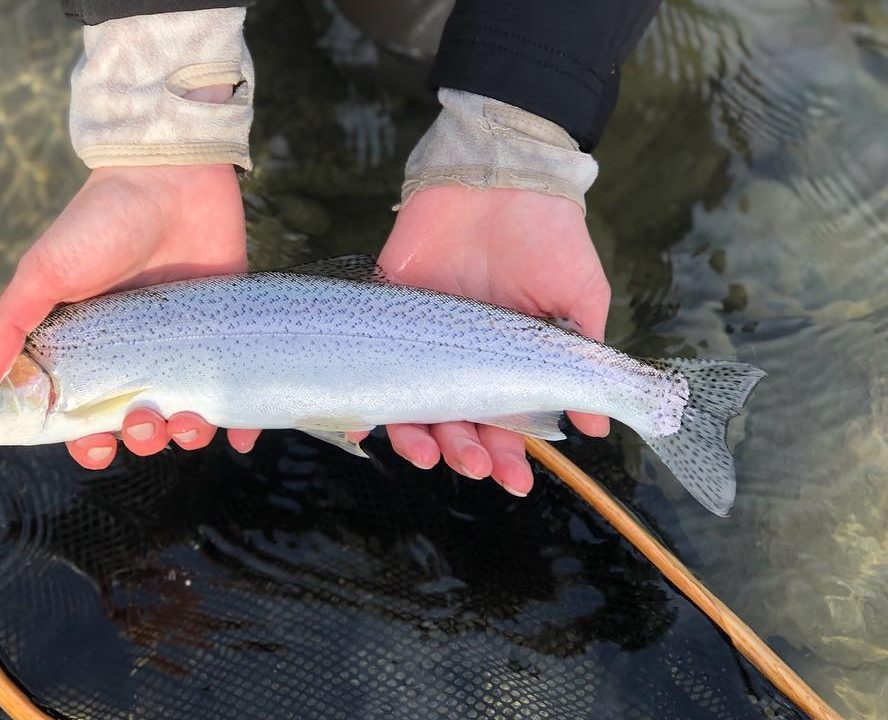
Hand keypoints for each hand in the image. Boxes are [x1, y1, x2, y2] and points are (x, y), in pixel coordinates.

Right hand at [0, 163, 260, 468]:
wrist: (171, 175)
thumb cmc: (100, 222)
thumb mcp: (45, 271)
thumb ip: (10, 323)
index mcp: (90, 346)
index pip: (84, 410)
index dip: (87, 439)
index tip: (96, 448)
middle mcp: (137, 351)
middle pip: (139, 420)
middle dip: (141, 437)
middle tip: (145, 424)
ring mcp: (184, 343)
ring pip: (187, 411)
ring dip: (187, 433)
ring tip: (188, 423)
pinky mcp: (224, 329)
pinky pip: (235, 386)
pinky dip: (240, 420)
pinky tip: (240, 438)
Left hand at [376, 185, 610, 495]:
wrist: (501, 173)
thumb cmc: (549, 235)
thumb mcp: (579, 297)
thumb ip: (581, 358)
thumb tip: (593, 426)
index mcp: (505, 358)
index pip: (504, 421)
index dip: (509, 455)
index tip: (514, 481)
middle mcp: (460, 354)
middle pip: (456, 420)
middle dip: (466, 452)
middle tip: (473, 465)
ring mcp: (420, 335)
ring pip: (412, 403)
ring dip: (418, 438)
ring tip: (427, 453)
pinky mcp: (385, 308)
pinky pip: (368, 362)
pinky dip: (361, 399)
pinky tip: (360, 427)